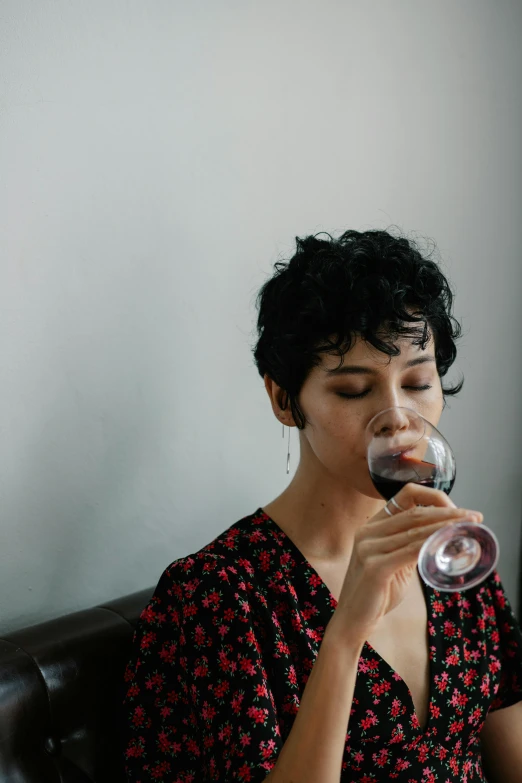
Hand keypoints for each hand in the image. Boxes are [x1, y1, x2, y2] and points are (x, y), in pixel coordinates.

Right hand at [328, 484, 482, 645]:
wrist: (352, 620)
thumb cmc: (377, 593)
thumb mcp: (394, 562)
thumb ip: (411, 547)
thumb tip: (443, 538)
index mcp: (372, 525)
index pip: (405, 495)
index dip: (434, 498)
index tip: (457, 510)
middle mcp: (368, 532)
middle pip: (415, 512)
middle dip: (448, 512)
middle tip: (474, 517)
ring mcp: (369, 548)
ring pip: (415, 531)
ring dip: (446, 527)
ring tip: (469, 528)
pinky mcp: (374, 567)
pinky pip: (410, 551)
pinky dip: (432, 545)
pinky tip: (448, 545)